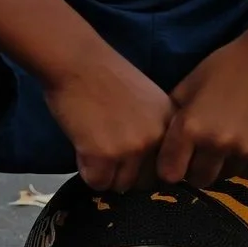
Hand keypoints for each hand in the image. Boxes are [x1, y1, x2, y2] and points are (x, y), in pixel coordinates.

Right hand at [43, 49, 174, 193]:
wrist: (76, 61)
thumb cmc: (106, 76)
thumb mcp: (148, 101)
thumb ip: (156, 130)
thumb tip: (151, 167)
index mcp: (171, 125)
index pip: (167, 168)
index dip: (146, 166)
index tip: (132, 157)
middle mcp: (156, 139)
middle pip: (145, 182)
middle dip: (126, 173)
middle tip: (108, 152)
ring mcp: (131, 148)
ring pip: (120, 185)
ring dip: (106, 173)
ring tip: (93, 145)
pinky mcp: (103, 155)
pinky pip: (97, 182)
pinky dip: (87, 170)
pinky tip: (83, 147)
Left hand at [156, 36, 247, 188]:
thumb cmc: (223, 69)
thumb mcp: (186, 88)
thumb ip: (171, 120)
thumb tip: (157, 148)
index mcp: (190, 127)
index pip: (170, 174)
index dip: (170, 168)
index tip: (175, 162)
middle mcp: (216, 144)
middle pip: (197, 180)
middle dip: (196, 169)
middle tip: (201, 151)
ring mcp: (245, 152)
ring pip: (224, 177)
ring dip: (221, 166)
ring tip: (226, 141)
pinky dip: (244, 163)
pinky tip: (246, 140)